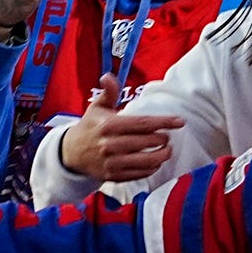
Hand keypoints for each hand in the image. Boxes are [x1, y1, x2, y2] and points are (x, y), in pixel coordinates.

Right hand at [59, 72, 185, 182]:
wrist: (71, 153)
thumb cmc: (90, 127)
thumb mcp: (97, 107)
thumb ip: (108, 93)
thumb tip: (108, 76)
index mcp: (108, 125)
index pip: (142, 123)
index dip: (163, 122)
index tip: (179, 121)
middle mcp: (109, 145)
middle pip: (146, 142)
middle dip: (162, 139)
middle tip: (168, 137)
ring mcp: (111, 162)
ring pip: (144, 161)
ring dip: (161, 156)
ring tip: (167, 150)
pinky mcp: (113, 176)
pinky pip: (138, 174)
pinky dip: (151, 169)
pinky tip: (155, 162)